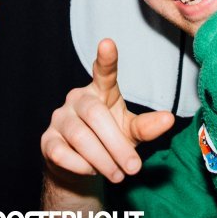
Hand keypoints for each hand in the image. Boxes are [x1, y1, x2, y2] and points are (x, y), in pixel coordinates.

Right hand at [41, 39, 174, 183]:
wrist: (81, 168)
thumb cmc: (110, 141)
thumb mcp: (131, 133)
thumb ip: (147, 127)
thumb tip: (169, 119)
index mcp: (101, 91)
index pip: (103, 72)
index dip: (105, 59)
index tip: (108, 43)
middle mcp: (78, 99)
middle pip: (96, 115)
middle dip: (117, 145)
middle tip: (133, 167)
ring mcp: (60, 118)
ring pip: (80, 136)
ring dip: (102, 160)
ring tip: (117, 174)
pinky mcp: (47, 140)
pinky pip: (62, 153)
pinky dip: (81, 166)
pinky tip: (92, 171)